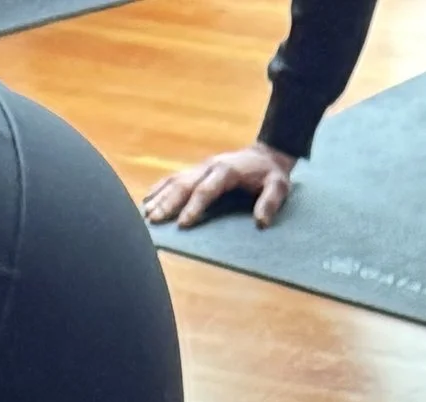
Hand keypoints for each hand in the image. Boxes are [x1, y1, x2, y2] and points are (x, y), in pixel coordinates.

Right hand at [142, 142, 296, 231]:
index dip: (193, 207)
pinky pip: (175, 177)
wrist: (266, 152)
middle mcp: (209, 166)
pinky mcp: (198, 169)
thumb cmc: (271, 174)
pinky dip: (160, 187)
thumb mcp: (279, 187)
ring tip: (146, 213)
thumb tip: (261, 223)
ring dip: (160, 196)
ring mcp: (202, 166)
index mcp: (226, 171)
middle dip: (168, 203)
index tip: (181, 224)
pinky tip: (148, 198)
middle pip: (184, 184)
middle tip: (154, 221)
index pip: (205, 190)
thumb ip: (270, 202)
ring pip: (175, 180)